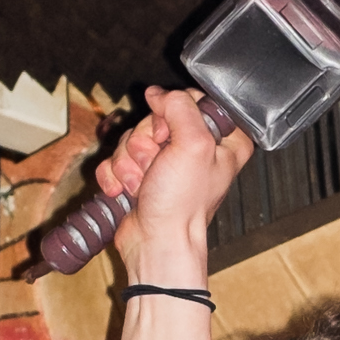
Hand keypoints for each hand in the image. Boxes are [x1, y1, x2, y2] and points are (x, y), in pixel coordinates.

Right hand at [96, 87, 252, 271]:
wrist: (157, 245)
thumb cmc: (181, 206)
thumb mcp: (193, 145)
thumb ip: (180, 107)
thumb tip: (158, 94)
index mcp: (223, 141)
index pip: (192, 99)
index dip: (173, 114)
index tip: (171, 137)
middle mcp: (197, 149)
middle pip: (158, 117)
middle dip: (146, 142)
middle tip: (155, 165)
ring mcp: (167, 164)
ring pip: (135, 137)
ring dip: (129, 161)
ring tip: (141, 184)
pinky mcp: (142, 176)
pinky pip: (118, 158)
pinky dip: (116, 175)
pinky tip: (125, 190)